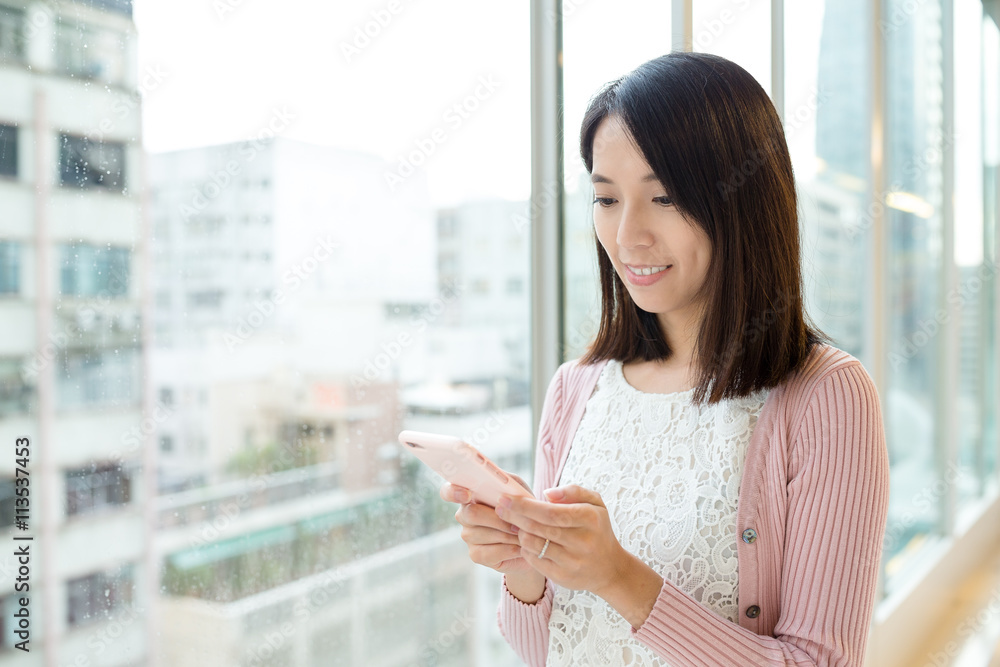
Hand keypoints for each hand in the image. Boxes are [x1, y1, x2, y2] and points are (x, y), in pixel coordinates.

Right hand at [439, 480, 537, 575]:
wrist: (533, 538)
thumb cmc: (523, 509)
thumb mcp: (518, 490)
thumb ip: (507, 482)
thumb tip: (499, 482)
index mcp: (470, 495)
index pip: (448, 491)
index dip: (454, 492)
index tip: (467, 495)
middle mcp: (464, 515)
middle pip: (471, 513)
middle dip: (497, 519)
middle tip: (517, 524)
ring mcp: (467, 535)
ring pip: (482, 534)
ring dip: (508, 535)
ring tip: (523, 535)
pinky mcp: (475, 554)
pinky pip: (488, 553)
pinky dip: (508, 550)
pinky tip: (519, 547)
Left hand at [494, 484, 628, 596]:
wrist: (609, 567)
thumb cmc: (597, 529)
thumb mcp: (595, 504)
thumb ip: (573, 491)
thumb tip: (546, 494)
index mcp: (590, 519)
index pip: (550, 512)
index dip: (525, 506)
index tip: (506, 498)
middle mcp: (583, 542)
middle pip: (538, 527)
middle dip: (515, 516)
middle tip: (500, 507)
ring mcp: (573, 562)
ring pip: (533, 544)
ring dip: (519, 532)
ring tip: (517, 524)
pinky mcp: (563, 577)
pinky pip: (534, 560)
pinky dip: (525, 548)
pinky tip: (526, 540)